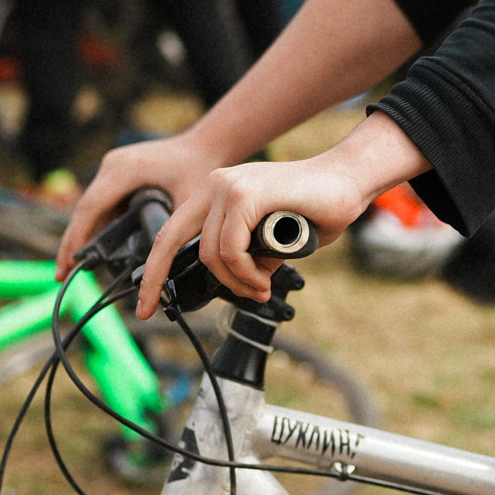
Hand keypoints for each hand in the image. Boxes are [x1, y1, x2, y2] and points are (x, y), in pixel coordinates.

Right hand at [55, 131, 223, 280]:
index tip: (70, 265)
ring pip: (92, 206)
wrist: (209, 142)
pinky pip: (103, 201)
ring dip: (84, 234)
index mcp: (125, 169)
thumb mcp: (189, 201)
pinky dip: (98, 223)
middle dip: (73, 242)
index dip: (78, 238)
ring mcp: (114, 166)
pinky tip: (98, 247)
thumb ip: (172, 229)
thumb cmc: (201, 166)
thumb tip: (158, 264)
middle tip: (61, 275)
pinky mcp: (119, 171)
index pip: (91, 208)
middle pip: (85, 208)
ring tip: (75, 266)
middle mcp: (113, 164)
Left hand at [133, 157, 368, 316]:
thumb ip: (251, 254)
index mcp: (216, 192)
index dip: (153, 269)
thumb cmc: (317, 208)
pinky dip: (245, 272)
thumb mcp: (273, 240)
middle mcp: (215, 185)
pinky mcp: (245, 194)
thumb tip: (238, 282)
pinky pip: (231, 248)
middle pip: (170, 240)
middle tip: (151, 312)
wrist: (349, 182)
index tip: (145, 302)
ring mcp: (229, 186)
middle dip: (154, 280)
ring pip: (209, 252)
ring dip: (234, 282)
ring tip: (258, 289)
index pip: (170, 232)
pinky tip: (262, 280)